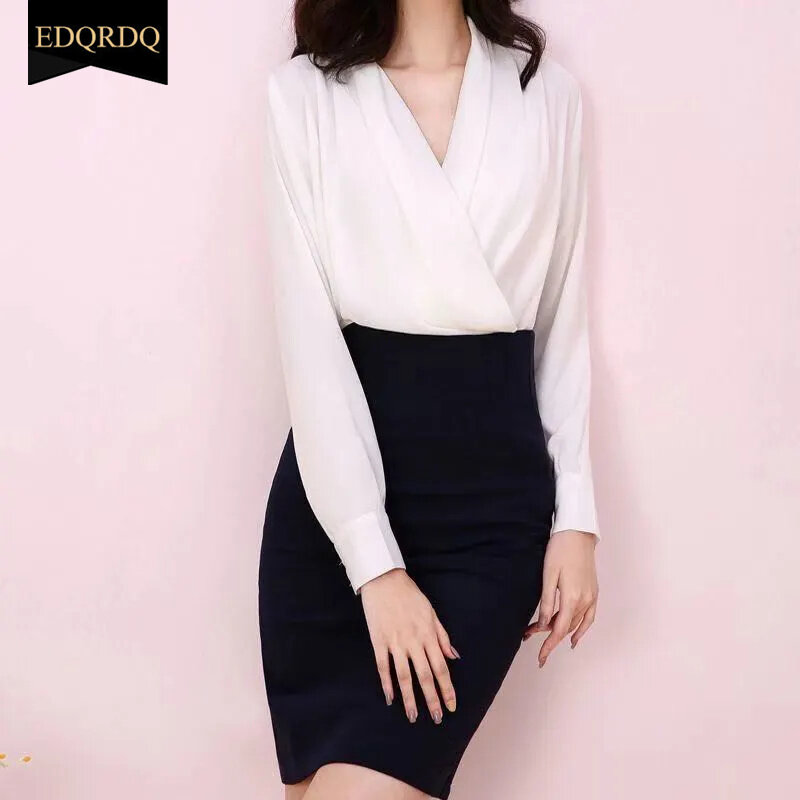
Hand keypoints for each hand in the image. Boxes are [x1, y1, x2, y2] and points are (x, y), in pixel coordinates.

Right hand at [360, 568, 458, 723]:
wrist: (384, 579)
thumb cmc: (410, 595)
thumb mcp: (431, 612)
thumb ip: (442, 636)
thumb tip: (455, 657)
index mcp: (428, 634)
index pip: (441, 668)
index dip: (447, 688)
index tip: (452, 706)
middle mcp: (413, 641)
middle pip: (424, 676)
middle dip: (432, 700)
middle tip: (436, 718)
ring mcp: (394, 642)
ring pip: (403, 676)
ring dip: (409, 698)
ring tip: (413, 717)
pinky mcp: (378, 641)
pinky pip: (383, 666)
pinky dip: (386, 684)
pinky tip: (390, 698)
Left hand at [523, 530, 598, 666]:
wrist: (577, 532)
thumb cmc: (560, 550)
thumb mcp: (548, 575)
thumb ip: (546, 602)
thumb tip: (543, 625)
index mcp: (572, 598)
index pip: (558, 630)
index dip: (548, 646)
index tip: (540, 658)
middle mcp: (585, 601)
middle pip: (565, 627)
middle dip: (548, 636)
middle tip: (528, 634)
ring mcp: (592, 597)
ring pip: (576, 623)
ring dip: (561, 631)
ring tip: (543, 635)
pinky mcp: (594, 592)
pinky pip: (589, 617)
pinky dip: (582, 629)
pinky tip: (575, 637)